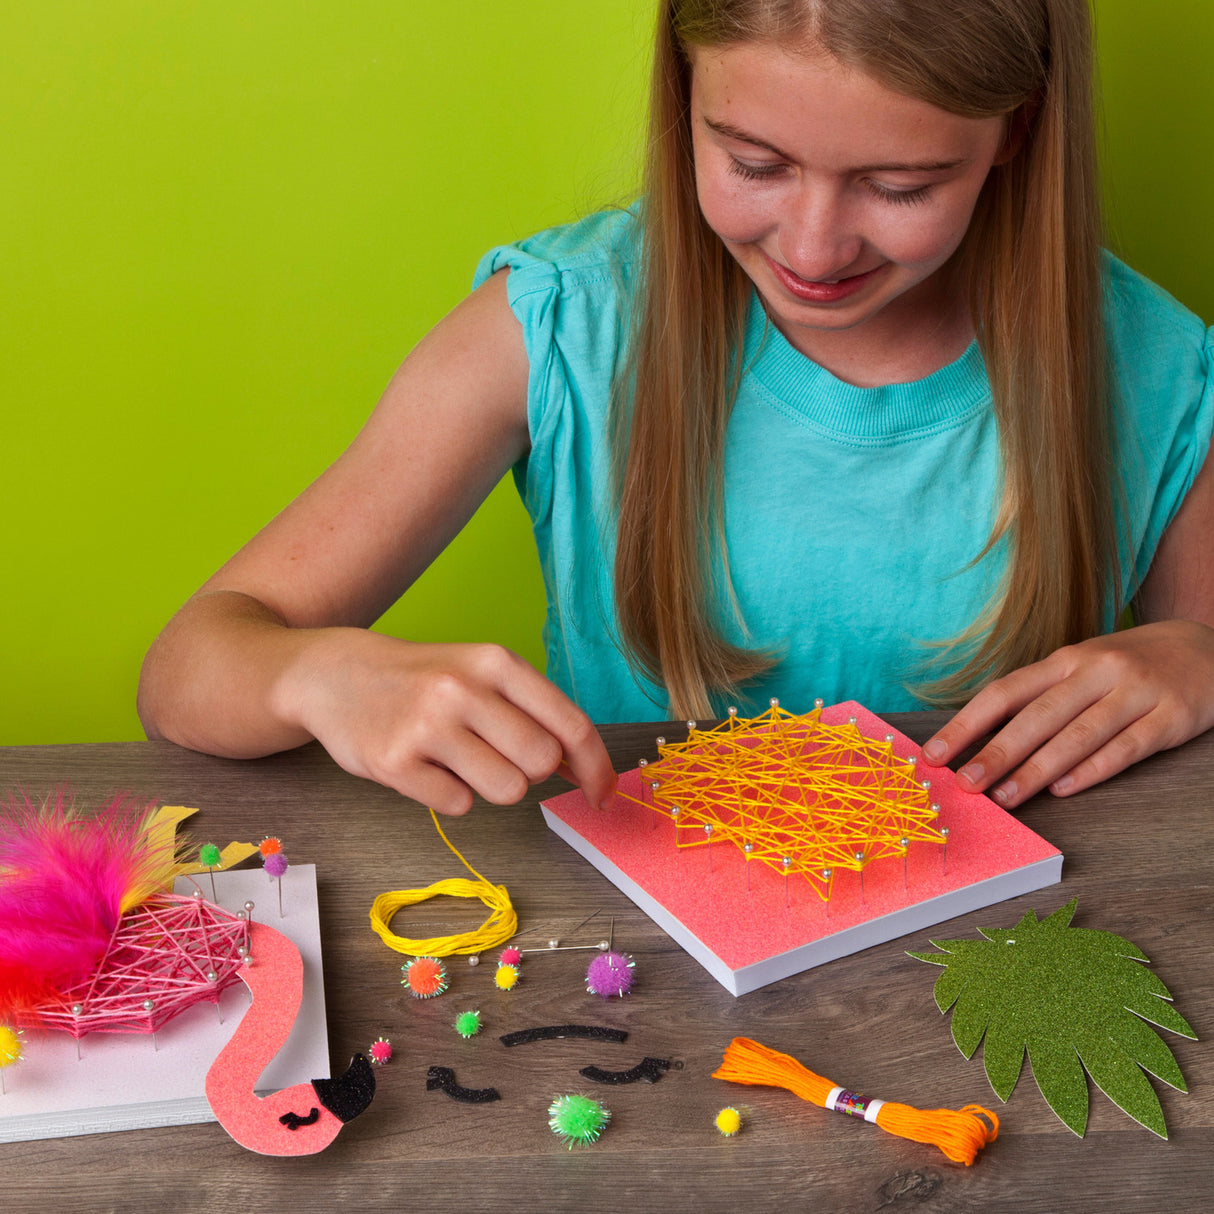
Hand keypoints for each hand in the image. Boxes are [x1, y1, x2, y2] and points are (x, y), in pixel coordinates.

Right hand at [280, 630, 617, 815]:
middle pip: (541, 763)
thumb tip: (585, 768)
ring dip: (492, 786)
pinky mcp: (394, 763)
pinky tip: (427, 766)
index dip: (596, 766)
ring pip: (506, 790)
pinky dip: (451, 795)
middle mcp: (463, 689)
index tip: (604, 794)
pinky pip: (458, 805)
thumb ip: (533, 712)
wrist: (336, 674)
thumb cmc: (425, 679)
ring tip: (460, 759)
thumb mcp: (481, 674)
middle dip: (532, 772)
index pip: (570, 723)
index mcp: (496, 662)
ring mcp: (426, 726)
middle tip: (500, 756)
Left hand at [920, 620, 1213, 806]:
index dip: (966, 724)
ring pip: (1077, 735)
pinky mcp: (1170, 717)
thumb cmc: (1129, 666)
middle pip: (1036, 716)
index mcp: (1065, 659)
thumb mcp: (1083, 667)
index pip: (1004, 692)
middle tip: (966, 784)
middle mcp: (1096, 671)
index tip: (935, 754)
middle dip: (996, 752)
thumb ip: (1041, 697)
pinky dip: (1092, 770)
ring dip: (1036, 769)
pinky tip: (1064, 789)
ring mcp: (1135, 693)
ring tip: (1006, 796)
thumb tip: (981, 739)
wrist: (1208, 646)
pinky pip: (1125, 748)